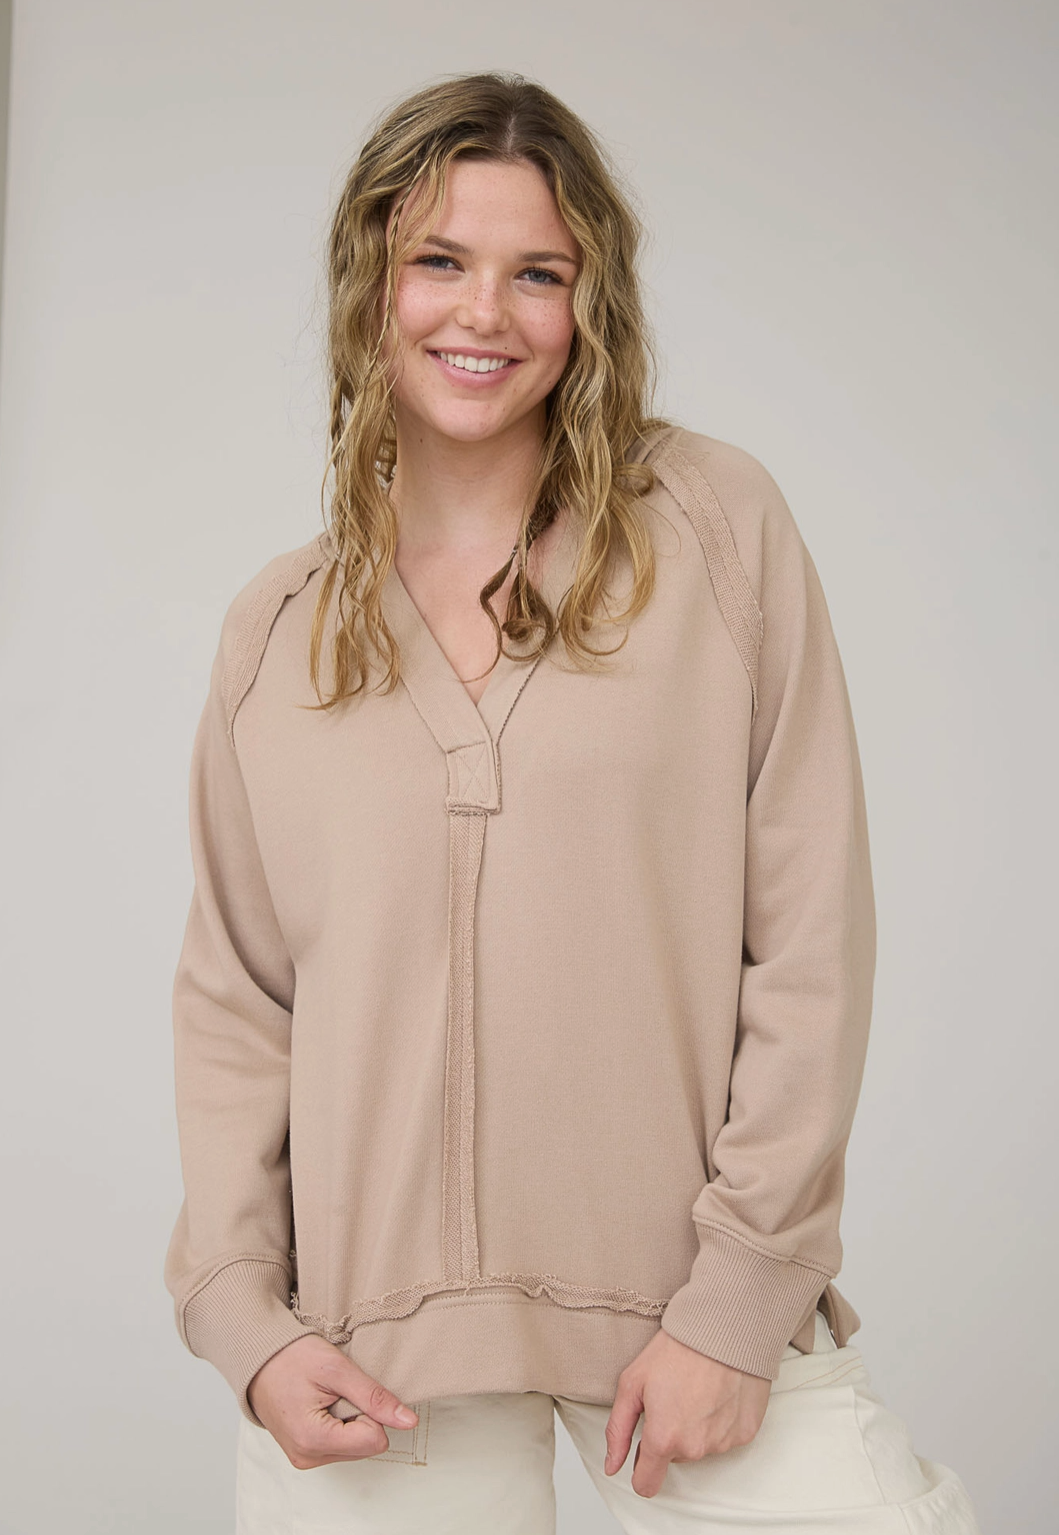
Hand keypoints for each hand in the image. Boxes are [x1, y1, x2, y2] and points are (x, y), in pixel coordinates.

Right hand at [246, 1333, 418, 1469]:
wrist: (258, 1358)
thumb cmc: (291, 1357)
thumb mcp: (337, 1369)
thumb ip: (374, 1397)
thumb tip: (408, 1421)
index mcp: (314, 1440)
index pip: (375, 1440)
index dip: (371, 1410)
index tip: (349, 1390)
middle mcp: (307, 1457)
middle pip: (366, 1446)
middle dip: (359, 1415)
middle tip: (334, 1391)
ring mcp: (304, 1458)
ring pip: (355, 1446)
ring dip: (349, 1419)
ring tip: (325, 1396)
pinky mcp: (304, 1453)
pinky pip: (339, 1445)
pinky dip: (338, 1424)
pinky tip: (320, 1404)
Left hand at [604, 1328, 771, 1497]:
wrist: (723, 1328)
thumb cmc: (678, 1348)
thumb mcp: (632, 1382)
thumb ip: (617, 1430)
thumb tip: (612, 1464)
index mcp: (664, 1438)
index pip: (647, 1484)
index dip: (640, 1470)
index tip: (642, 1452)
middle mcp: (695, 1448)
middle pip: (674, 1457)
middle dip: (670, 1434)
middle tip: (672, 1396)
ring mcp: (723, 1442)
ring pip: (700, 1447)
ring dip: (695, 1426)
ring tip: (696, 1389)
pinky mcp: (745, 1432)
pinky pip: (725, 1436)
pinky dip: (719, 1420)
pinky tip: (716, 1393)